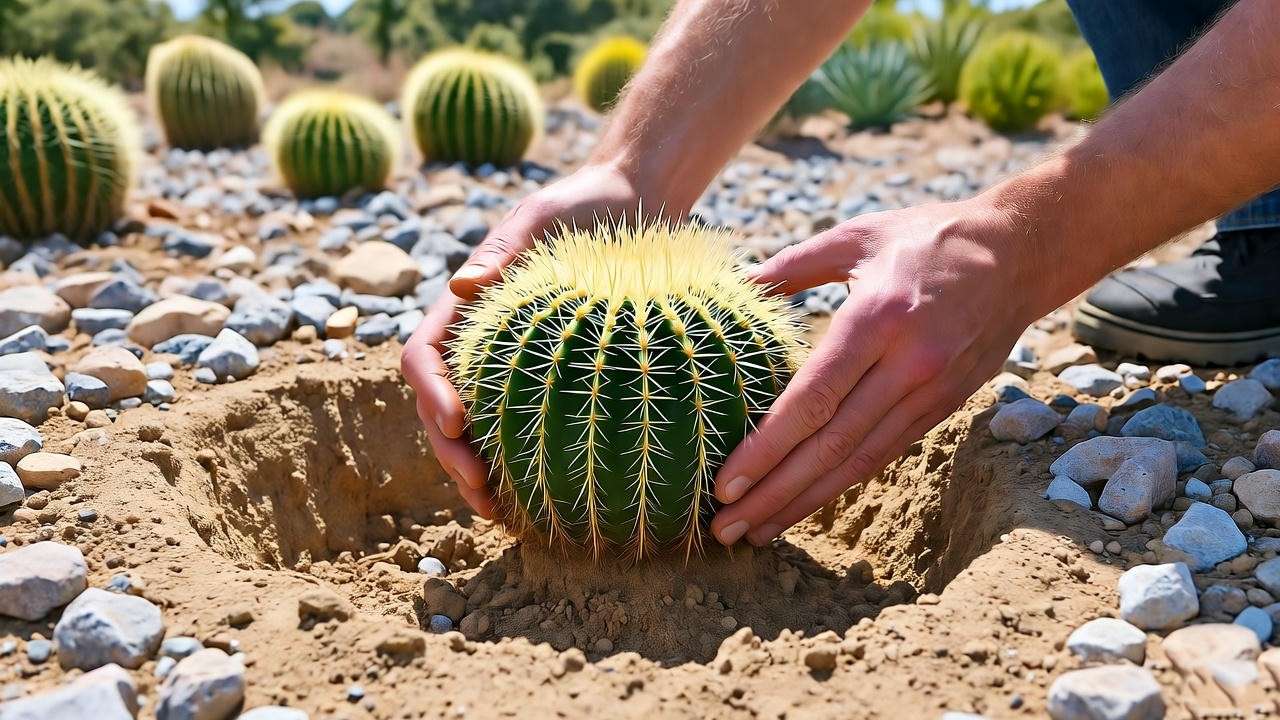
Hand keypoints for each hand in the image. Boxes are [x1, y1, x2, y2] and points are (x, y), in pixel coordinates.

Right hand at [401, 164, 646, 517]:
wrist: (629, 204)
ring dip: (476, 472)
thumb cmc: (582, 204)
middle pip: (439, 407)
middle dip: (450, 452)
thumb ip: (506, 245)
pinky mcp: (547, 381)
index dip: (431, 392)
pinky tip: (542, 497)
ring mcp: (508, 366)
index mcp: (464, 308)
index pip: (424, 356)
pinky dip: (520, 466)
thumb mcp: (543, 215)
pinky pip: (522, 428)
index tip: (457, 422)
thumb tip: (462, 285)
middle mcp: (477, 342)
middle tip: (479, 489)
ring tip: (500, 511)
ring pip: (475, 429)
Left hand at [710, 199, 1036, 546]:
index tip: (726, 483)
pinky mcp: (943, 407)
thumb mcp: (856, 235)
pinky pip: (883, 454)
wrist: (1019, 253)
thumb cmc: (926, 236)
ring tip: (755, 532)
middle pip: (831, 445)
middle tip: (726, 527)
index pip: (815, 398)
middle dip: (773, 493)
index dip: (767, 448)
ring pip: (857, 461)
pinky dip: (840, 485)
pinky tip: (803, 505)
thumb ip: (791, 265)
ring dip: (802, 502)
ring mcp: (930, 391)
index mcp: (879, 317)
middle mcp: (908, 363)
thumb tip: (733, 286)